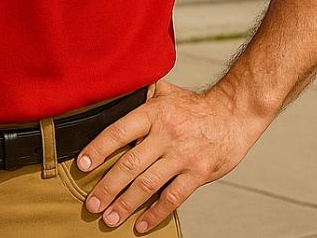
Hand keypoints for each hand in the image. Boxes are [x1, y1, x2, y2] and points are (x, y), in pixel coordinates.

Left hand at [73, 80, 270, 233]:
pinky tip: (141, 224)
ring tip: (109, 218)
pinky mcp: (199, 173)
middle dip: (107, 187)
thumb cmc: (196, 106)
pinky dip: (156, 213)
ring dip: (126, 204)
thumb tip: (114, 97)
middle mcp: (166, 135)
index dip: (98, 149)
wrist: (234, 114)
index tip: (82, 164)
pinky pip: (174, 197)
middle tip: (91, 204)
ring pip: (148, 184)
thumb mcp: (166, 91)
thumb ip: (141, 96)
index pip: (119, 132)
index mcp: (154, 113)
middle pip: (130, 164)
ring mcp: (183, 156)